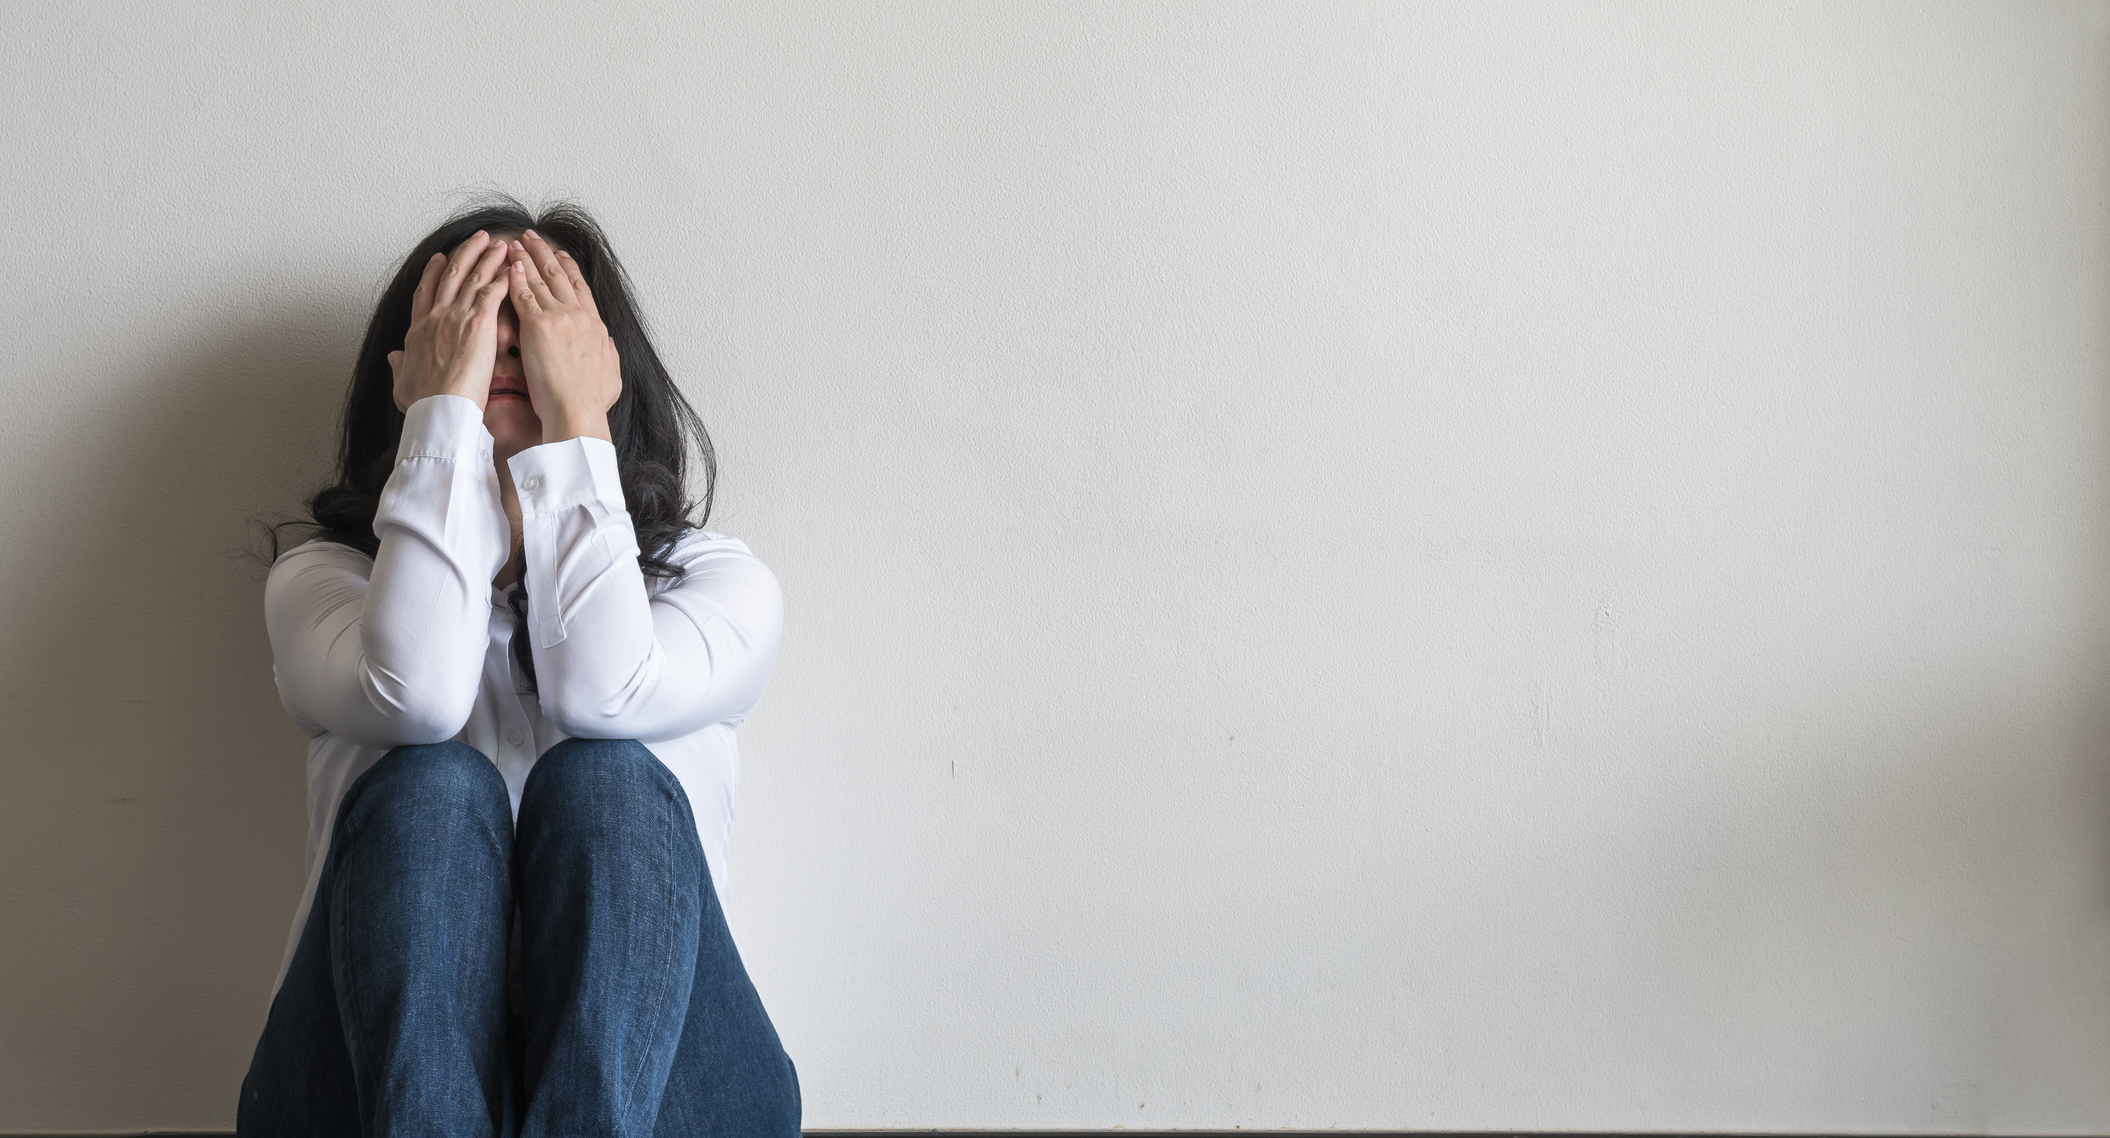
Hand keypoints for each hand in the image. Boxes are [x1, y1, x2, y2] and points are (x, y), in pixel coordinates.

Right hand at [388, 231, 509, 411]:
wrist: (438, 410)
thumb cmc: (423, 405)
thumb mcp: (402, 384)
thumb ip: (399, 366)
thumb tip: (394, 356)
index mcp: (418, 330)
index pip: (425, 293)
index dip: (433, 273)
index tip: (439, 258)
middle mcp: (435, 317)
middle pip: (449, 276)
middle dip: (465, 253)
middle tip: (476, 238)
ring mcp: (455, 317)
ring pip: (472, 278)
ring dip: (487, 257)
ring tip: (499, 243)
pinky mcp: (478, 323)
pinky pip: (492, 291)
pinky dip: (503, 276)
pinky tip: (513, 267)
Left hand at [508, 231, 620, 443]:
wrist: (578, 413)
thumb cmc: (592, 403)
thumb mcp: (612, 376)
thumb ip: (609, 355)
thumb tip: (608, 343)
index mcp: (596, 327)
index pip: (581, 289)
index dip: (569, 269)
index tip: (560, 256)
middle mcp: (580, 316)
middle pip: (560, 275)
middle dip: (544, 253)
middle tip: (533, 237)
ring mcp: (559, 317)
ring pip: (540, 279)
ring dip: (526, 258)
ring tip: (515, 242)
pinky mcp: (538, 325)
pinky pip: (523, 294)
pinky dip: (515, 277)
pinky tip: (507, 264)